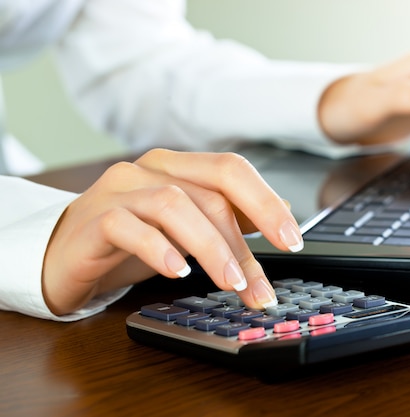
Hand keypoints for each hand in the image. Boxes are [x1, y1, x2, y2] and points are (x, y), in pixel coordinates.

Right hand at [42, 149, 302, 315]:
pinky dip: (160, 249)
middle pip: (211, 190)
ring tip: (231, 284)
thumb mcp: (186, 228)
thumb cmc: (130, 241)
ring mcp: (119, 190)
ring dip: (211, 249)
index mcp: (177, 167)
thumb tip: (281, 214)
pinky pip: (129, 226)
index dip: (266, 202)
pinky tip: (178, 273)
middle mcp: (150, 170)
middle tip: (261, 283)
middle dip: (245, 240)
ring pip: (174, 205)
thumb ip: (228, 216)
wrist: (63, 255)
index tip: (292, 240)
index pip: (232, 170)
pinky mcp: (94, 219)